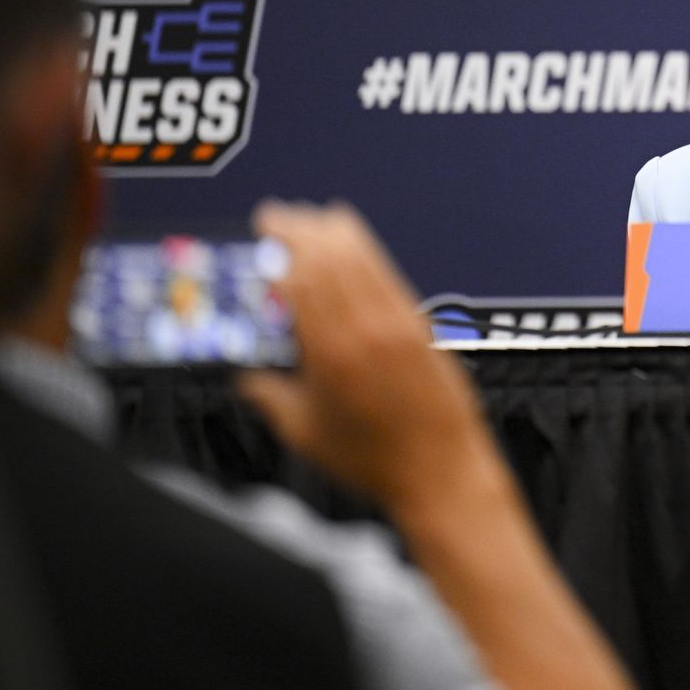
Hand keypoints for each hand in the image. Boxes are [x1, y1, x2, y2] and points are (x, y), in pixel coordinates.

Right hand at [237, 200, 502, 517]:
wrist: (441, 472)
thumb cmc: (378, 461)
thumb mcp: (305, 434)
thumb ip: (270, 397)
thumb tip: (247, 377)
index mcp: (332, 354)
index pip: (301, 281)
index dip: (280, 250)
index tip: (262, 234)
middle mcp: (367, 331)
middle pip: (330, 259)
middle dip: (301, 231)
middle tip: (279, 216)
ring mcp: (399, 326)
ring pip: (364, 259)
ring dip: (334, 233)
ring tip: (313, 218)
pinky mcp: (421, 329)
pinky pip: (389, 276)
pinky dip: (368, 252)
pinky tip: (357, 243)